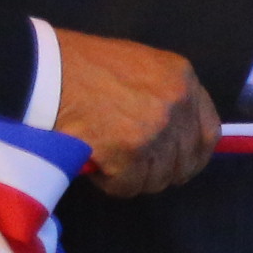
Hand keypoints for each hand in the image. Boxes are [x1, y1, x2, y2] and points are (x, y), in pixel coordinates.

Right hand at [48, 27, 217, 196]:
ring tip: (107, 157)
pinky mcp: (129, 155)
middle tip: (133, 167)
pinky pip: (128, 187)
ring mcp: (155, 131)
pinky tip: (96, 163)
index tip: (177, 164)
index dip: (192, 155)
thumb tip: (174, 134)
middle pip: (185, 162)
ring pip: (157, 179)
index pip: (209, 133)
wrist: (43, 71)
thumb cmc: (82, 65)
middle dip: (160, 171)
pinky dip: (110, 183)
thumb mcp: (138, 66)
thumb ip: (163, 94)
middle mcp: (177, 104)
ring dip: (133, 177)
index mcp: (183, 79)